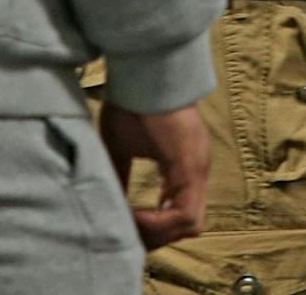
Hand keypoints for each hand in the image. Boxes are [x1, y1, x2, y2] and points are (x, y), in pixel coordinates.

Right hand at [98, 101, 210, 249]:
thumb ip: (120, 176)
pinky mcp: (190, 166)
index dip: (155, 226)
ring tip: (129, 222)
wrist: (144, 71)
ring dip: (156, 230)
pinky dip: (159, 221)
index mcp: (184, 166)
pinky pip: (183, 213)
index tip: (126, 223)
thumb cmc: (133, 102)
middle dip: (156, 234)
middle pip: (188, 225)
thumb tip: (108, 205)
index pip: (180, 214)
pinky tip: (134, 213)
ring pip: (190, 223)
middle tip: (127, 230)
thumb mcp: (121, 147)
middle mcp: (196, 170)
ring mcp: (197, 168)